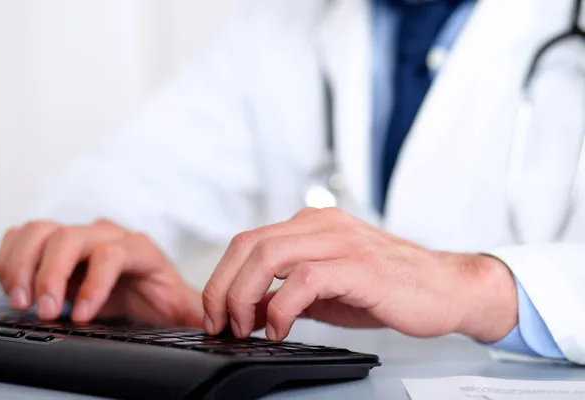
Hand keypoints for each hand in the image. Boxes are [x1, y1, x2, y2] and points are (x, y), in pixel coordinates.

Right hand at [0, 219, 202, 325]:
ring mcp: (79, 236)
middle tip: (44, 311)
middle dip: (51, 276)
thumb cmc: (158, 296)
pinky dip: (12, 258)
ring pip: (43, 231)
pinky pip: (26, 236)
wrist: (142, 288)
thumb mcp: (177, 306)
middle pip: (70, 238)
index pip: (111, 254)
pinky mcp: (55, 243)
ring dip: (24, 264)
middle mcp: (106, 236)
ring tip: (23, 299)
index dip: (93, 283)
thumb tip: (208, 322)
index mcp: (138, 248)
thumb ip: (190, 311)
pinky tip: (17, 286)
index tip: (81, 316)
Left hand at [202, 208, 517, 341]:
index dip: (222, 278)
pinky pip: (304, 280)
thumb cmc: (389, 287)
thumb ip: (287, 292)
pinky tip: (280, 329)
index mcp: (311, 225)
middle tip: (221, 323)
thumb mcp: (326, 289)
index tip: (216, 313)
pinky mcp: (359, 266)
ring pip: (269, 256)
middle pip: (249, 245)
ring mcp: (341, 242)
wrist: (446, 288)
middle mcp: (322, 225)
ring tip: (244, 328)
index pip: (248, 241)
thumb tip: (246, 311)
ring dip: (244, 296)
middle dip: (223, 288)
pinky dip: (281, 308)